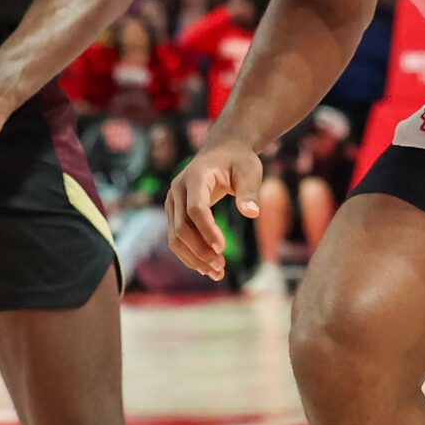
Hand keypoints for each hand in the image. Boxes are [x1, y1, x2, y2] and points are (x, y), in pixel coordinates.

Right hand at [165, 142, 262, 281]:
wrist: (222, 151)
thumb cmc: (239, 161)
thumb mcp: (250, 170)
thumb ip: (249, 191)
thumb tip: (252, 213)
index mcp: (195, 176)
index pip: (195, 209)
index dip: (207, 230)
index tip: (223, 248)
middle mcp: (177, 189)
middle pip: (181, 227)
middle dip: (200, 250)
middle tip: (222, 268)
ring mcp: (172, 202)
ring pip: (174, 237)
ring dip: (193, 258)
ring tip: (217, 273)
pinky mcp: (174, 212)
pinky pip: (176, 237)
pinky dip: (190, 254)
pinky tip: (207, 268)